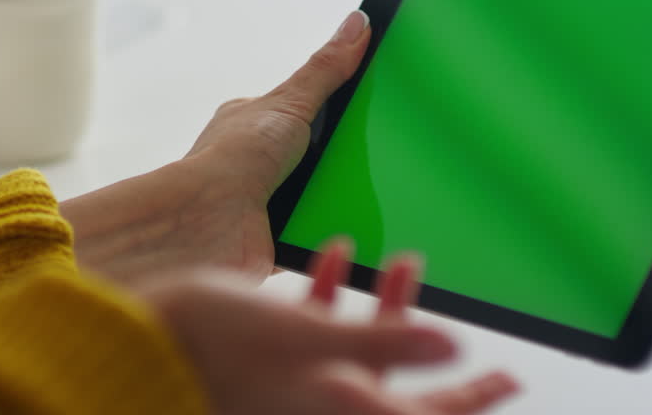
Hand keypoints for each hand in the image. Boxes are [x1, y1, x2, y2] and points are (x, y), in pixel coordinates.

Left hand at [62, 11, 371, 284]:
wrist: (207, 224)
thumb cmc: (232, 158)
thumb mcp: (289, 103)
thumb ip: (326, 69)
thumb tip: (357, 23)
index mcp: (257, 122)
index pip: (310, 108)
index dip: (343, 109)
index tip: (379, 106)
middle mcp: (260, 161)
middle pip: (322, 152)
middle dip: (348, 157)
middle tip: (390, 154)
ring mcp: (269, 201)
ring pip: (324, 193)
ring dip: (343, 196)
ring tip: (383, 194)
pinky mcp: (279, 238)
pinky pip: (320, 234)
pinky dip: (337, 234)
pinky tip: (360, 231)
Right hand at [141, 240, 518, 414]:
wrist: (141, 341)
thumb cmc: (220, 345)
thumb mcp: (310, 340)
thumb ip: (384, 345)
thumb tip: (455, 349)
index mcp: (342, 408)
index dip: (473, 399)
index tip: (510, 379)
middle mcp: (324, 399)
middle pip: (401, 383)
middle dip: (434, 349)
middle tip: (471, 336)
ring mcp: (297, 379)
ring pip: (360, 347)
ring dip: (386, 305)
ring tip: (406, 260)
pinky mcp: (271, 357)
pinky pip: (317, 328)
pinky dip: (333, 293)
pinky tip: (338, 252)